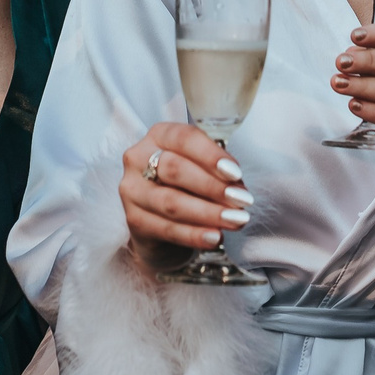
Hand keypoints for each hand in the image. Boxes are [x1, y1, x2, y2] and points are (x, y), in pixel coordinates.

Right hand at [118, 123, 252, 272]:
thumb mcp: (199, 167)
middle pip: (175, 169)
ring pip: (171, 202)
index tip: (236, 173)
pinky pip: (167, 229)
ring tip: (235, 221)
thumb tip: (238, 188)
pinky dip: (194, 235)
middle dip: (213, 186)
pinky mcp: (133, 220)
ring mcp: (132, 190)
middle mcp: (138, 158)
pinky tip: (215, 238)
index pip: (184, 138)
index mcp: (158, 136)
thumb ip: (216, 170)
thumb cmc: (185, 186)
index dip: (211, 155)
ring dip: (208, 213)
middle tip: (241, 200)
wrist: (159, 221)